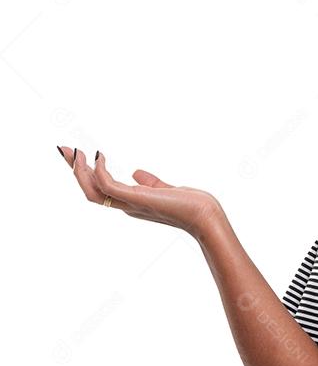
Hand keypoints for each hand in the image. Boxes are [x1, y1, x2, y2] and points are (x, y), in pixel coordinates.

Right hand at [58, 146, 224, 239]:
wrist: (206, 216)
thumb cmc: (192, 205)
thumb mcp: (166, 189)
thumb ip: (150, 182)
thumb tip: (136, 172)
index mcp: (131, 202)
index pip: (100, 190)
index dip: (85, 175)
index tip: (78, 156)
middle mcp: (126, 205)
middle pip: (89, 190)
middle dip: (74, 170)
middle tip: (63, 149)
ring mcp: (130, 203)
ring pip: (91, 190)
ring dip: (79, 170)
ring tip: (74, 151)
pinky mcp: (136, 198)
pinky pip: (107, 184)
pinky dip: (98, 170)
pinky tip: (99, 155)